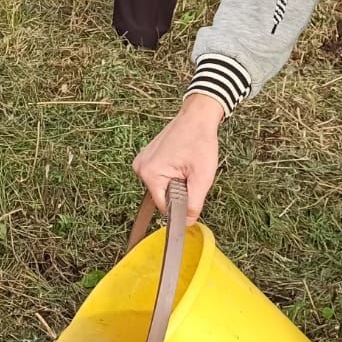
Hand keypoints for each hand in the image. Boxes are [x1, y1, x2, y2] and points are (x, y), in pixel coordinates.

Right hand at [133, 93, 223, 222]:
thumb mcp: (202, 177)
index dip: (181, 205)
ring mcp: (141, 162)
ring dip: (175, 182)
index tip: (192, 190)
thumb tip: (186, 224)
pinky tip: (180, 161)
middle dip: (178, 191)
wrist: (197, 117)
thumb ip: (193, 204)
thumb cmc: (200, 141)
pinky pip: (160, 177)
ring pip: (161, 187)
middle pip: (162, 197)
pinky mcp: (146, 158)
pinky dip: (171, 174)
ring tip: (186, 164)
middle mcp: (140, 168)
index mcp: (150, 174)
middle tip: (190, 172)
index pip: (164, 208)